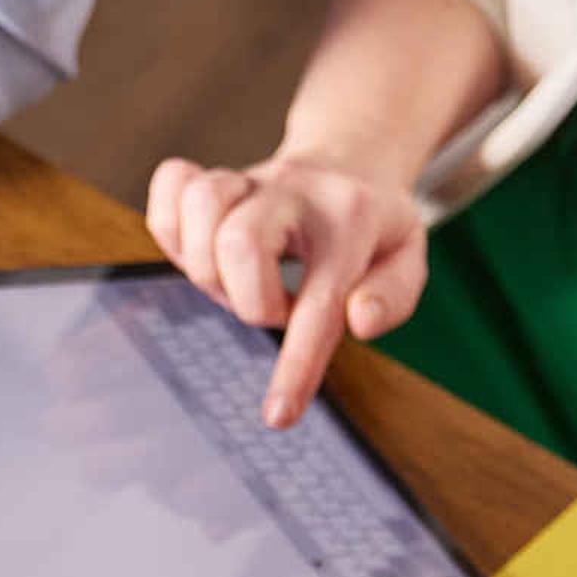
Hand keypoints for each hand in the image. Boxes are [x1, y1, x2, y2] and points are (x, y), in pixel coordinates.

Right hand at [147, 149, 430, 425]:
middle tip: (274, 304)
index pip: (319, 303)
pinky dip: (171, 223)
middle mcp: (294, 194)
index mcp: (349, 223)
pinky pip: (169, 187)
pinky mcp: (210, 176)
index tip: (277, 417)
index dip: (295, 365)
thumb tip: (357, 321)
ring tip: (238, 277)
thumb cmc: (371, 228)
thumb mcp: (406, 258)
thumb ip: (392, 297)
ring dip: (206, 264)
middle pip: (238, 242)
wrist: (348, 159)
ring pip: (201, 206)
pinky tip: (199, 244)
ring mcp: (248, 180)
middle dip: (247, 299)